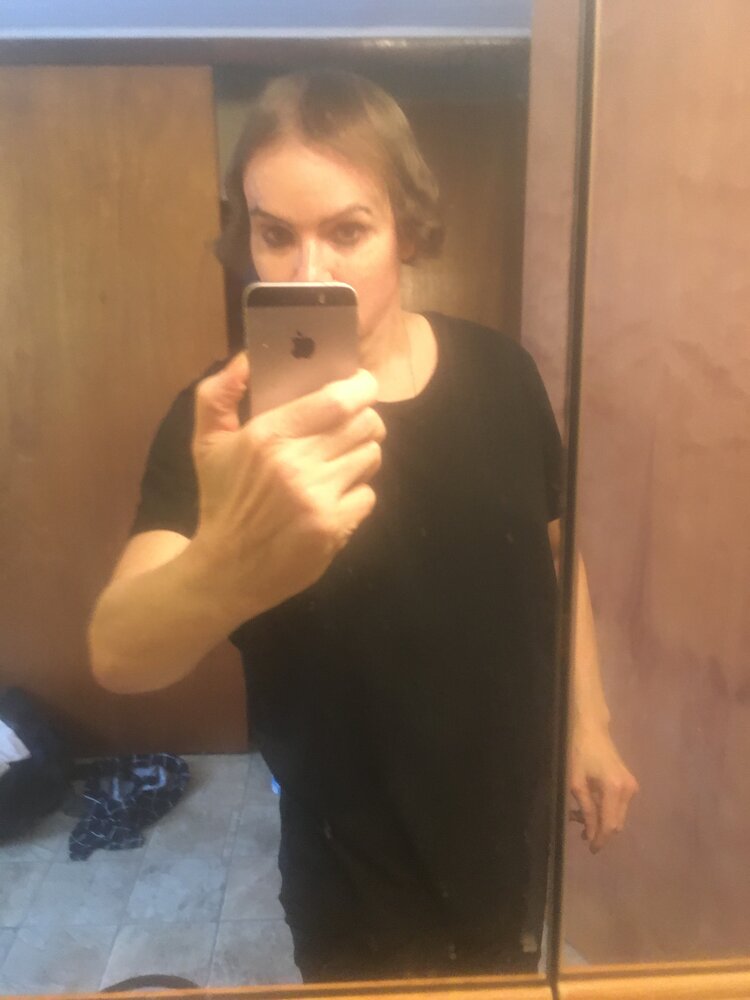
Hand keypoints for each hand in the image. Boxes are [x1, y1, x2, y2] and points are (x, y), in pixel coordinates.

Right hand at [191, 351, 384, 617]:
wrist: (226, 569)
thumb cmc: (222, 499)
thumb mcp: (206, 443)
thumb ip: (218, 394)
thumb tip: (247, 359)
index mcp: (267, 435)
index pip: (337, 399)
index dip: (361, 386)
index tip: (361, 384)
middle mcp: (296, 464)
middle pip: (365, 424)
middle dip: (364, 420)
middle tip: (351, 426)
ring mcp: (318, 498)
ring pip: (371, 457)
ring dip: (360, 456)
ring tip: (338, 464)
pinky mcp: (333, 528)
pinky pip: (368, 495)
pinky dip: (356, 494)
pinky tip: (332, 498)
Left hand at [568, 723, 638, 852]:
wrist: (590, 727)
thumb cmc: (578, 751)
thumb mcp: (576, 782)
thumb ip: (585, 809)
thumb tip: (590, 833)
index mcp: (615, 789)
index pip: (610, 825)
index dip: (600, 840)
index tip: (590, 850)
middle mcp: (628, 790)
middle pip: (617, 822)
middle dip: (599, 830)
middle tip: (579, 831)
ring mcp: (631, 786)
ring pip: (617, 815)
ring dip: (601, 820)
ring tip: (579, 816)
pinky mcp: (629, 783)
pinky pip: (618, 805)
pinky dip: (605, 809)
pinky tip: (588, 805)